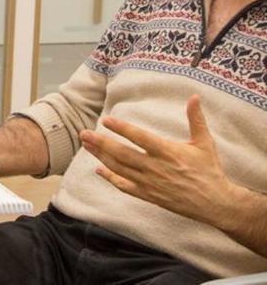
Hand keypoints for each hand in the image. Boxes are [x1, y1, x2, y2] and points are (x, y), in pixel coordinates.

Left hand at [80, 95, 235, 224]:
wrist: (215, 203)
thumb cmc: (209, 170)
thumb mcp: (204, 143)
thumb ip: (196, 119)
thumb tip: (193, 97)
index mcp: (168, 152)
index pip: (140, 137)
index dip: (122, 128)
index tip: (106, 120)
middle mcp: (155, 167)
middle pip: (122, 154)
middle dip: (101, 142)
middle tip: (84, 133)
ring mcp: (150, 183)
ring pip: (119, 168)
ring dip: (101, 156)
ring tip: (87, 145)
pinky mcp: (148, 195)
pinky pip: (124, 186)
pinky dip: (110, 178)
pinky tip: (98, 170)